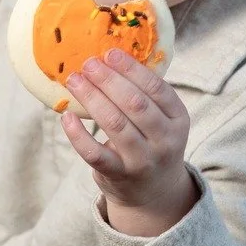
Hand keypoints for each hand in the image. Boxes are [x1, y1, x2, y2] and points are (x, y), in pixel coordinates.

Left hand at [62, 50, 196, 237]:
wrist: (153, 192)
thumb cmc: (151, 143)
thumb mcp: (162, 121)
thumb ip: (144, 96)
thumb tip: (108, 58)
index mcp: (178, 119)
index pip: (156, 88)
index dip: (132, 69)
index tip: (110, 53)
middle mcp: (165, 140)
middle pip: (135, 103)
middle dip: (108, 80)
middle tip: (88, 64)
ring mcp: (143, 160)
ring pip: (114, 123)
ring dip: (91, 98)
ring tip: (74, 81)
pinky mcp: (119, 176)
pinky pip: (95, 153)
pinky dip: (78, 134)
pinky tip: (66, 116)